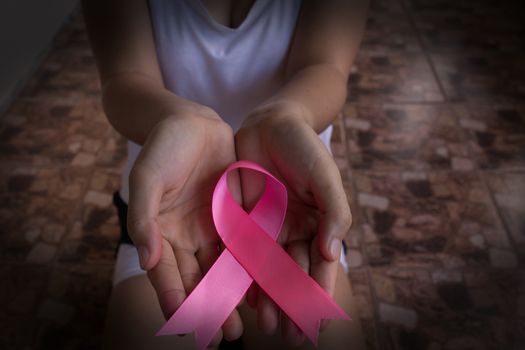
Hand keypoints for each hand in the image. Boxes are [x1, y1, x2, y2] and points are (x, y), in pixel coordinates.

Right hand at [127, 111, 242, 343]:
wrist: (192, 123)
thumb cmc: (162, 147)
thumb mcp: (147, 177)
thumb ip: (143, 217)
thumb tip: (147, 258)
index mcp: (160, 233)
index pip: (167, 274)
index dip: (176, 299)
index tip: (187, 324)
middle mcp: (186, 238)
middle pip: (196, 281)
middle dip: (208, 310)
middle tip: (221, 339)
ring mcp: (210, 230)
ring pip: (221, 271)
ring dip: (231, 299)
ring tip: (242, 327)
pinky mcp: (234, 218)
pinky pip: (243, 248)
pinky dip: (249, 270)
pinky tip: (260, 291)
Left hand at [235, 103, 351, 345]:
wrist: (270, 123)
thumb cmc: (304, 148)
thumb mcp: (324, 176)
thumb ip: (334, 212)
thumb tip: (334, 254)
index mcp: (317, 224)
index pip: (319, 265)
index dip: (319, 293)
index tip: (318, 321)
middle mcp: (293, 231)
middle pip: (293, 275)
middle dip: (292, 305)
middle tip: (289, 335)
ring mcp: (267, 228)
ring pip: (267, 270)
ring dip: (268, 298)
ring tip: (266, 325)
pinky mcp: (242, 220)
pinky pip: (242, 252)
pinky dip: (243, 275)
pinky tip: (242, 297)